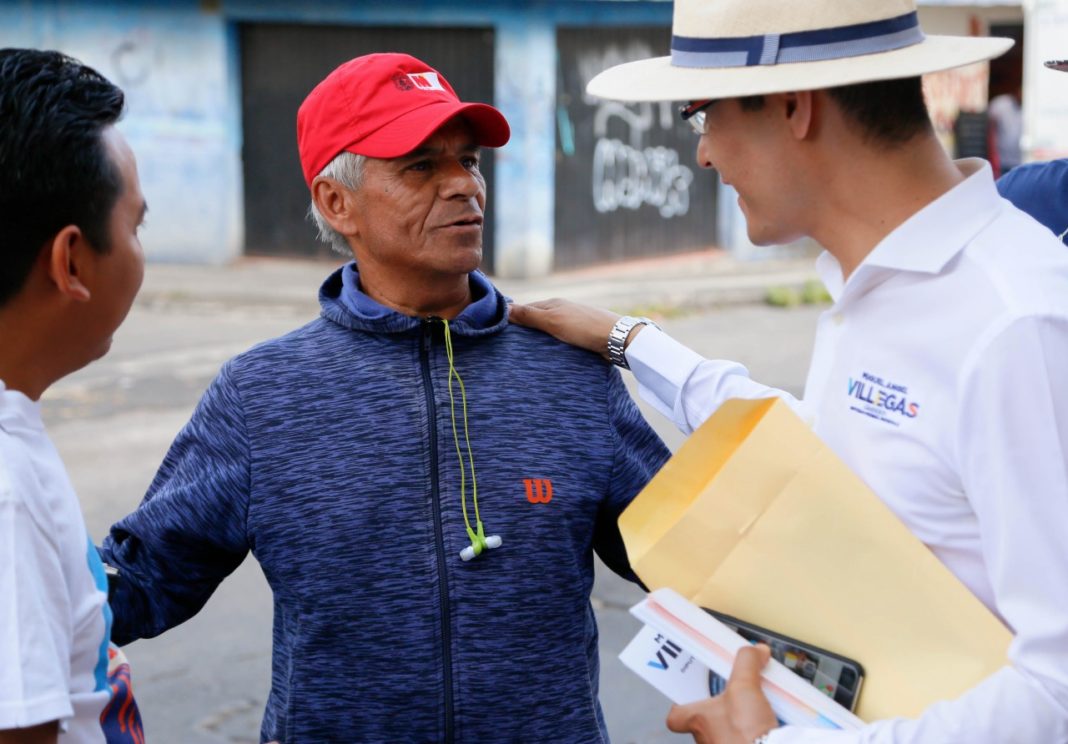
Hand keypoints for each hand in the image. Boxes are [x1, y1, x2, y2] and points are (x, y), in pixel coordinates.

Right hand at [507, 299, 622, 357]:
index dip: (513, 318)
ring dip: (538, 338)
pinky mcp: (581, 335)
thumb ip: (529, 315)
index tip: (499, 330)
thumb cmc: (584, 328)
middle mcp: (562, 310)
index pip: (526, 308)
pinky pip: (560, 338)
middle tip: (509, 344)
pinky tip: (549, 353)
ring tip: (526, 352)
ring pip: (548, 330)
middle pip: (537, 318)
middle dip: (524, 328)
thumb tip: (504, 308)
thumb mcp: (553, 321)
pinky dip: (551, 344)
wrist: (617, 339)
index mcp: (553, 304)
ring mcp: (572, 322)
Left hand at [666, 645, 777, 743]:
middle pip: (702, 722)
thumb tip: (755, 650)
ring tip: (752, 710)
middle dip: (718, 710)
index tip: (690, 693)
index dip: (680, 704)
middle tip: (731, 697)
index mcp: (698, 720)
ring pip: (722, 734)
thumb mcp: (744, 685)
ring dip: (735, 724)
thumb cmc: (745, 731)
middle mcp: (706, 739)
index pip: (675, 716)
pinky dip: (750, 735)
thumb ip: (747, 662)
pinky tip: (764, 726)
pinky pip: (741, 742)